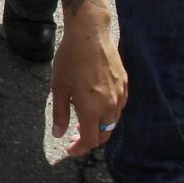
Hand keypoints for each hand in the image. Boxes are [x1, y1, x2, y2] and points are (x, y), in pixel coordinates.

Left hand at [51, 7, 126, 151]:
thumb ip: (60, 114)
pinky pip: (119, 106)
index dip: (79, 149)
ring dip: (100, 127)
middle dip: (90, 140)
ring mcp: (120, 94)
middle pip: (104, 135)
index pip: (91, 140)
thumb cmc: (70, 59)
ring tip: (84, 121)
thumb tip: (59, 134)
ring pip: (113, 122)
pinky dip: (109, 113)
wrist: (90, 33)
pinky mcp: (124, 83)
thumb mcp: (59, 87)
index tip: (69, 149)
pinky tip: (97, 105)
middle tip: (74, 137)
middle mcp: (110, 105)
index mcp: (92, 109)